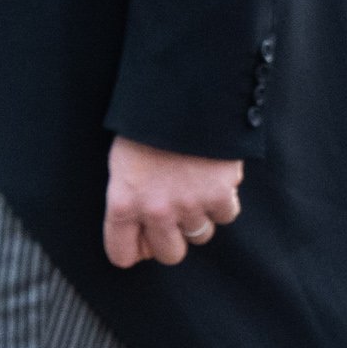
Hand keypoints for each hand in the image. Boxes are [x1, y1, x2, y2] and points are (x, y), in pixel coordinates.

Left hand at [103, 137, 242, 269]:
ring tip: (193, 187)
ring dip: (198, 217)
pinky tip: (214, 176)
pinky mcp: (220, 195)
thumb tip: (141, 232)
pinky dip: (223, 199)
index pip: (122, 254)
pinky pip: (225, 215)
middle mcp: (155, 211)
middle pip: (169, 254)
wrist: (184, 93)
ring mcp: (190, 205)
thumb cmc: (146, 123)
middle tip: (174, 214)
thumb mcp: (121, 161)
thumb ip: (128, 199)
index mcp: (122, 202)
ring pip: (199, 236)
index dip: (133, 248)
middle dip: (171, 238)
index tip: (141, 239)